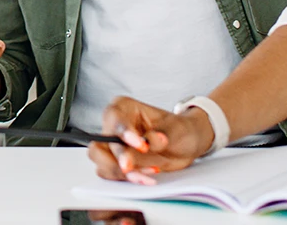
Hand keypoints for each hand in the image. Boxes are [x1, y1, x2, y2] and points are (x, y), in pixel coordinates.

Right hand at [86, 96, 213, 184]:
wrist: (186, 145)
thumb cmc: (179, 130)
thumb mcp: (175, 130)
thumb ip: (157, 138)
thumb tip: (145, 144)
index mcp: (124, 108)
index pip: (114, 118)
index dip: (123, 132)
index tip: (141, 145)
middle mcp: (113, 127)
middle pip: (100, 144)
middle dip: (117, 157)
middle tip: (130, 167)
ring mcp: (113, 147)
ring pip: (102, 162)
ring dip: (123, 172)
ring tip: (149, 172)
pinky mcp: (117, 163)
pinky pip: (112, 175)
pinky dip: (128, 178)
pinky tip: (146, 177)